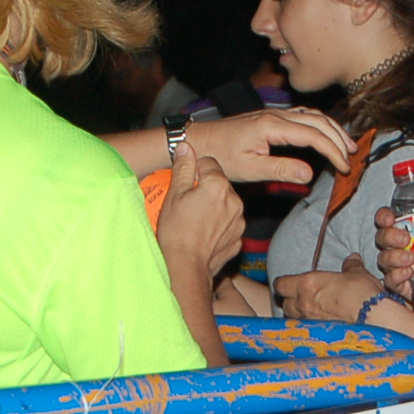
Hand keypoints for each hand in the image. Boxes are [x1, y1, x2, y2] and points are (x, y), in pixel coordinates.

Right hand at [156, 150, 243, 276]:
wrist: (186, 266)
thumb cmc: (177, 231)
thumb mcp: (174, 194)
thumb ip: (183, 168)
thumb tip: (185, 147)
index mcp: (218, 185)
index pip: (209, 163)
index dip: (195, 170)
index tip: (186, 183)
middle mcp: (234, 200)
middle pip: (219, 184)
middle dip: (205, 189)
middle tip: (187, 203)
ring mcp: (239, 220)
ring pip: (225, 204)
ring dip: (213, 207)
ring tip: (194, 220)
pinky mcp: (238, 238)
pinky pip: (228, 224)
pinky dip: (218, 225)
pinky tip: (203, 233)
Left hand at [186, 109, 352, 184]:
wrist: (200, 140)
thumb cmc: (220, 155)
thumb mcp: (249, 168)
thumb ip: (280, 169)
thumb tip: (309, 173)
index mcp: (272, 126)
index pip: (314, 135)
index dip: (333, 151)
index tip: (344, 167)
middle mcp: (277, 115)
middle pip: (319, 121)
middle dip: (339, 138)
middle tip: (352, 156)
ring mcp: (274, 113)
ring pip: (313, 115)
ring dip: (332, 128)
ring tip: (347, 145)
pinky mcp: (271, 116)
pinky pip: (303, 115)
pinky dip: (320, 124)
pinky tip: (325, 133)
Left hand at [274, 256, 385, 323]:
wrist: (373, 318)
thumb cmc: (362, 294)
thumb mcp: (357, 274)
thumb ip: (351, 266)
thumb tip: (352, 259)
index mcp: (307, 284)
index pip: (281, 284)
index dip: (284, 284)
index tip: (289, 283)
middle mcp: (303, 305)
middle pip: (285, 304)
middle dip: (291, 302)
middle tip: (302, 299)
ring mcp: (310, 323)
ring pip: (294, 320)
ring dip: (300, 317)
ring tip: (312, 314)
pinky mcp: (318, 337)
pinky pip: (308, 332)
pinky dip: (312, 329)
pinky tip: (323, 328)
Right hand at [373, 206, 413, 299]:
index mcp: (404, 230)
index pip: (385, 219)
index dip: (384, 217)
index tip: (391, 218)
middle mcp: (396, 246)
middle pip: (382, 238)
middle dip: (390, 236)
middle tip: (405, 239)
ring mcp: (395, 266)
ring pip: (384, 259)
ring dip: (394, 257)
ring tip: (410, 258)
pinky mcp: (400, 284)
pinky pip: (390, 280)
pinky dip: (396, 275)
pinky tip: (408, 272)